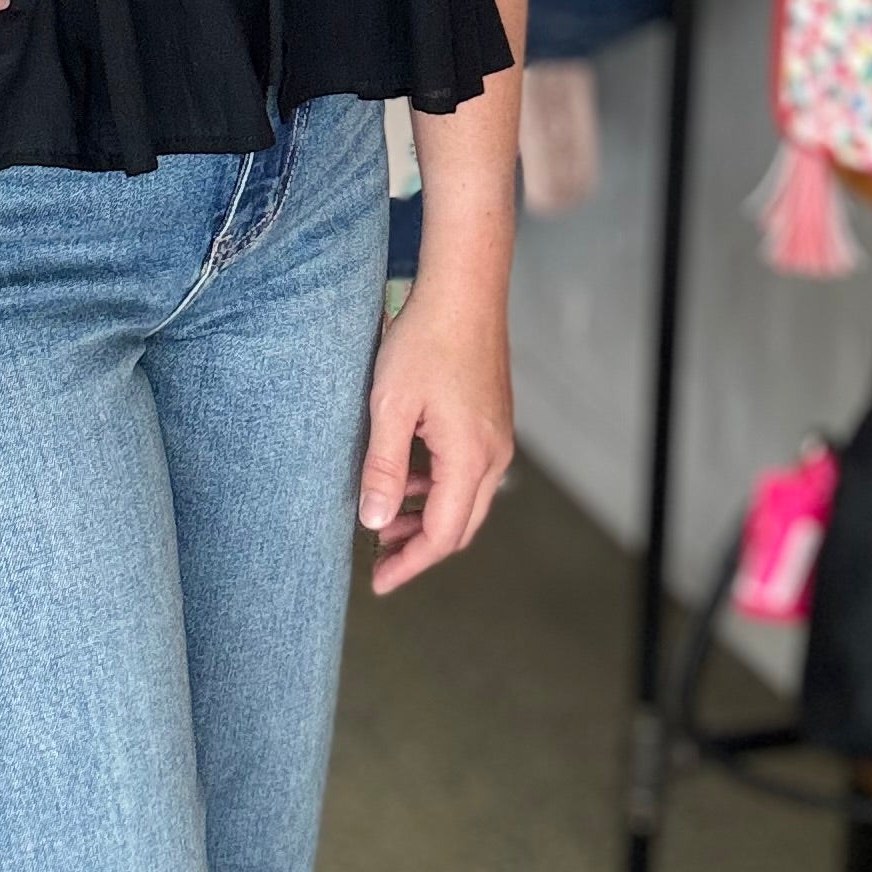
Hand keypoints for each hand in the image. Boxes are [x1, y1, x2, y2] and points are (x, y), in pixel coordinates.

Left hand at [358, 275, 513, 596]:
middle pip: (460, 525)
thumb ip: (384, 468)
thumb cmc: (425, 340)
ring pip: (466, 499)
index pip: (443, 535)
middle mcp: (493, 455)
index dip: (410, 563)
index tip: (379, 581)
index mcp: (469, 458)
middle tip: (379, 560)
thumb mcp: (391, 406)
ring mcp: (497, 437)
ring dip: (429, 517)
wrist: (463, 290)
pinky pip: (469, 472)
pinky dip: (440, 488)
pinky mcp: (492, 420)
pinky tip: (410, 477)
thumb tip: (375, 523)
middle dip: (420, 548)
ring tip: (386, 520)